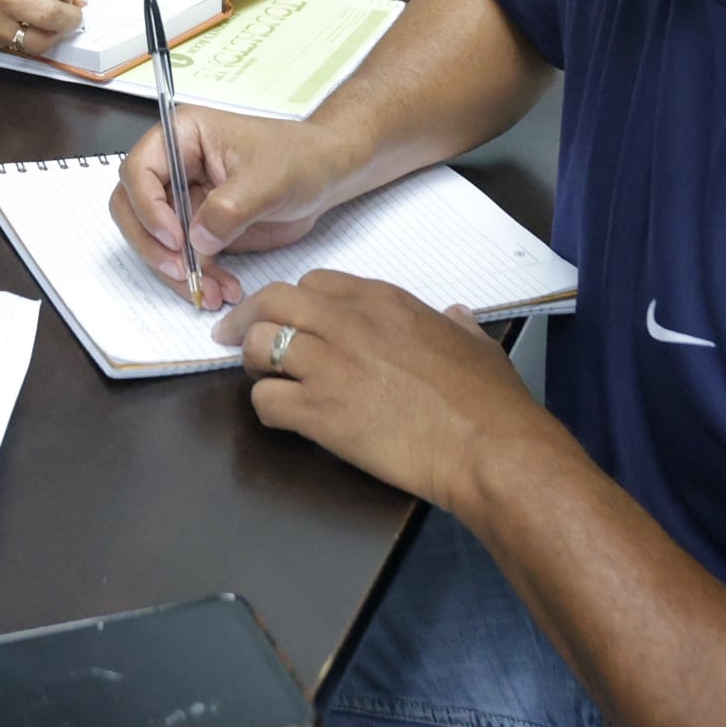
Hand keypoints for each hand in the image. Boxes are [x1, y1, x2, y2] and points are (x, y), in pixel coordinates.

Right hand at [108, 107, 346, 306]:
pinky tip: (223, 290)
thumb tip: (197, 238)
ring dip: (176, 272)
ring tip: (210, 293)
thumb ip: (231, 207)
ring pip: (156, 241)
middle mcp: (175, 167)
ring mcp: (184, 200)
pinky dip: (199, 279)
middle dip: (152, 246)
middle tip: (181, 271)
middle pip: (133, 209)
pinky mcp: (199, 229)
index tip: (175, 238)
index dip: (147, 206)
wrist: (326, 176)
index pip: (139, 170)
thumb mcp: (269, 178)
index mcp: (182, 136)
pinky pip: (184, 259)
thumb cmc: (300, 158)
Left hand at [212, 270, 555, 515]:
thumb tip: (456, 316)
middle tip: (236, 336)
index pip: (316, 281)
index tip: (289, 315)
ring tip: (261, 378)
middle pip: (273, 299)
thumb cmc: (489, 400)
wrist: (488, 446)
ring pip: (258, 343)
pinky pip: (265, 400)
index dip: (296, 300)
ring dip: (252, 361)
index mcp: (384, 302)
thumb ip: (457, 324)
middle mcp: (348, 322)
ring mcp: (329, 364)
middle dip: (249, 316)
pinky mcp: (318, 411)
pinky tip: (282, 417)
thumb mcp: (476, 343)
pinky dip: (265, 408)